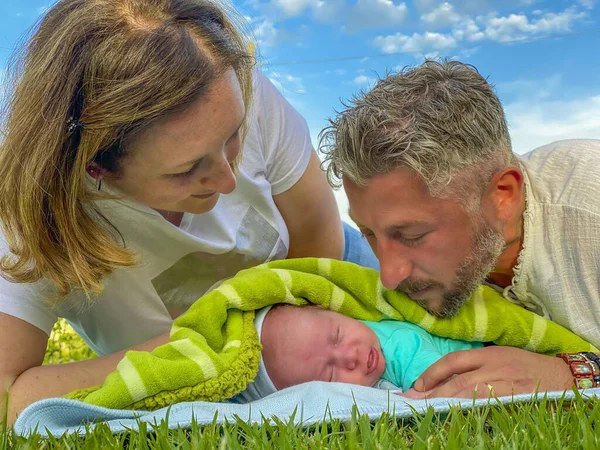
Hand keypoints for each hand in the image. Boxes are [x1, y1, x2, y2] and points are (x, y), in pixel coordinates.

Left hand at [402, 346, 573, 399]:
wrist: (561, 376)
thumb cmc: (526, 367)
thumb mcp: (499, 357)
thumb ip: (476, 365)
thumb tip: (445, 380)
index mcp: (487, 353)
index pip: (453, 360)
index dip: (432, 372)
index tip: (417, 386)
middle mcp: (494, 365)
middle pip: (458, 379)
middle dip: (433, 391)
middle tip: (413, 401)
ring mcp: (505, 381)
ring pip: (470, 392)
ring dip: (446, 401)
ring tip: (427, 409)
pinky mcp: (515, 396)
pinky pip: (488, 403)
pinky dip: (470, 408)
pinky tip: (456, 413)